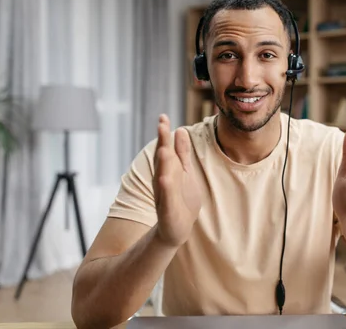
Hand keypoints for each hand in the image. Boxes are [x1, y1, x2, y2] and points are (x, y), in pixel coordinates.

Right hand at [153, 114, 201, 247]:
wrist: (177, 229)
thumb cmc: (181, 199)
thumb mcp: (184, 171)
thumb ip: (182, 152)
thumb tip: (180, 129)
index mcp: (168, 169)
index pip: (166, 148)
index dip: (164, 133)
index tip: (163, 116)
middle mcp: (163, 179)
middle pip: (162, 158)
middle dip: (162, 142)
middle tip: (161, 123)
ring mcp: (165, 194)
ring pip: (163, 175)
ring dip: (163, 162)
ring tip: (163, 148)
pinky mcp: (168, 209)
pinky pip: (166, 197)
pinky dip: (166, 188)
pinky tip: (165, 178)